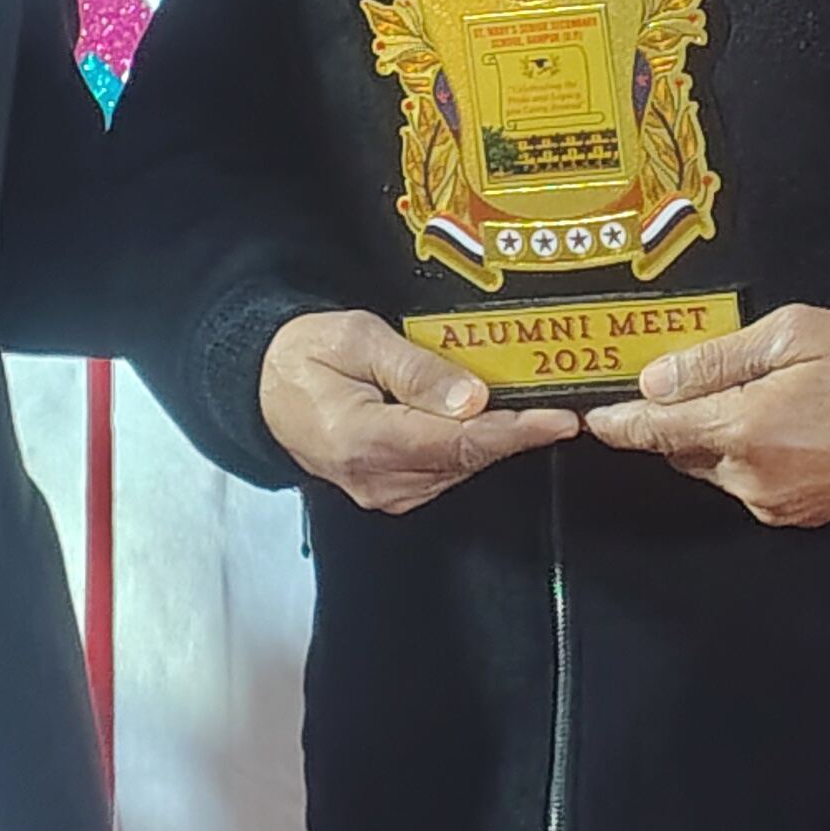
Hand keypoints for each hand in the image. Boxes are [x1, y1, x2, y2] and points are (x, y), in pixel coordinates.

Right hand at [259, 310, 579, 514]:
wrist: (265, 386)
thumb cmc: (305, 356)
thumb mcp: (355, 339)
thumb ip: (414, 368)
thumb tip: (472, 398)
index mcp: (361, 439)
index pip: (452, 441)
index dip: (511, 433)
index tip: (556, 420)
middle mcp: (376, 478)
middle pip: (463, 458)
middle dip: (516, 433)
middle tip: (564, 405)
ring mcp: (385, 492)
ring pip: (459, 467)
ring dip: (498, 438)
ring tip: (537, 407)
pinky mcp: (393, 492)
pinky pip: (446, 469)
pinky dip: (473, 445)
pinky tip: (495, 422)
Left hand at [582, 305, 829, 528]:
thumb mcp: (793, 334)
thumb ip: (717, 360)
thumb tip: (656, 380)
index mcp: (747, 428)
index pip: (657, 430)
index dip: (619, 422)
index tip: (593, 416)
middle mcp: (754, 476)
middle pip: (679, 450)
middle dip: (674, 418)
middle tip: (683, 381)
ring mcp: (776, 502)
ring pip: (711, 467)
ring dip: (711, 436)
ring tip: (750, 395)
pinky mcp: (798, 514)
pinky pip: (746, 482)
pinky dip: (743, 455)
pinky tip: (777, 422)